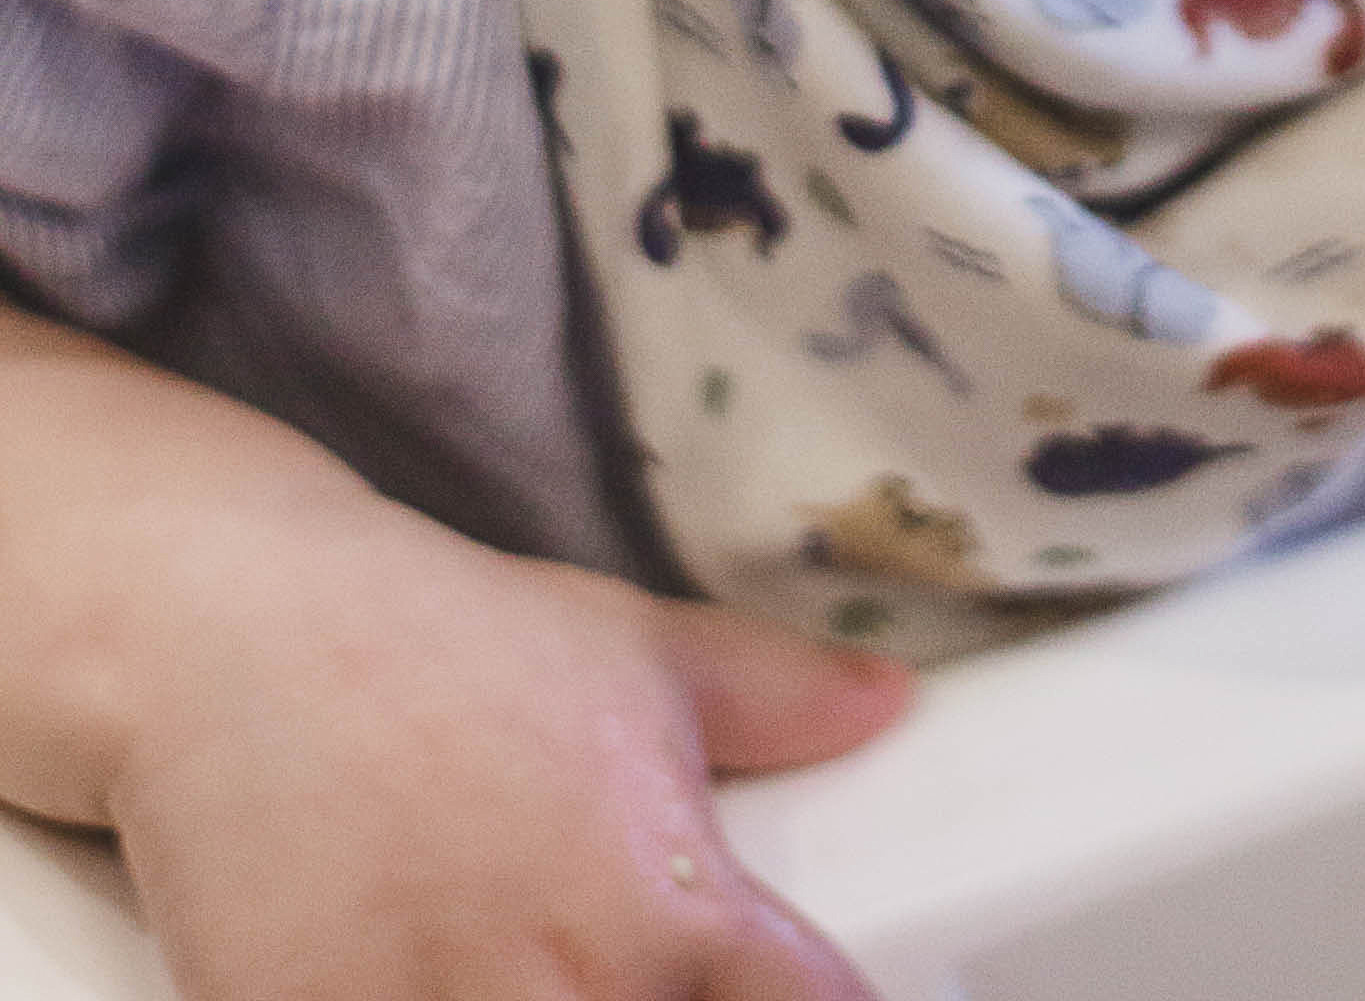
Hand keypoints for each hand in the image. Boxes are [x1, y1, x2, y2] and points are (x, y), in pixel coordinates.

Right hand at [103, 489, 909, 1000]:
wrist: (238, 636)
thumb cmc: (448, 643)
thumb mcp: (634, 650)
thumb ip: (775, 696)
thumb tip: (888, 701)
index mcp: (671, 901)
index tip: (795, 987)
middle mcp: (571, 984)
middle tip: (620, 959)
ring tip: (526, 966)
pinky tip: (430, 977)